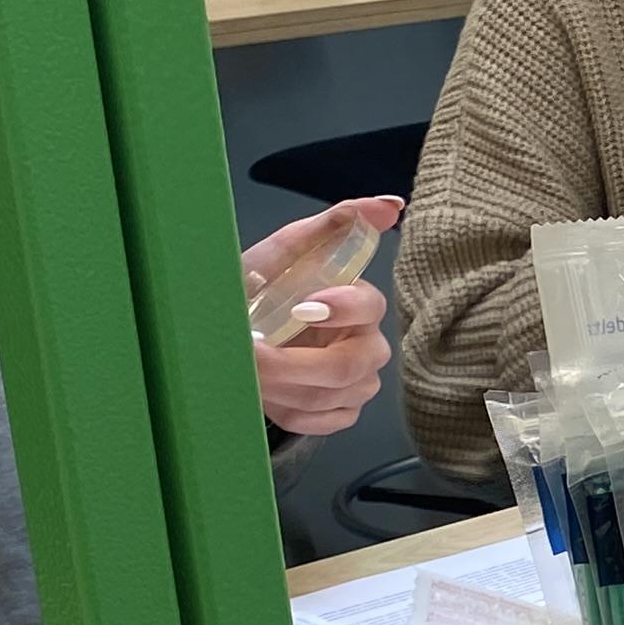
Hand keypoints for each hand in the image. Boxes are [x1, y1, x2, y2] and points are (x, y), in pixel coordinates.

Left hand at [243, 198, 396, 437]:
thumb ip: (334, 225)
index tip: (300, 309)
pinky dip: (292, 411)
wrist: (232, 337)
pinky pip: (326, 421)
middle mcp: (366, 344)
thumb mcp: (284, 253)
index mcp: (356, 302)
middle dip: (296, 364)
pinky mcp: (342, 412)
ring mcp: (357, 382)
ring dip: (283, 386)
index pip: (368, 306)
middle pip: (352, 364)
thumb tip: (391, 204)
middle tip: (253, 357)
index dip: (340, 309)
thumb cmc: (259, 292)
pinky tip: (269, 396)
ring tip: (248, 371)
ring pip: (333, 395)